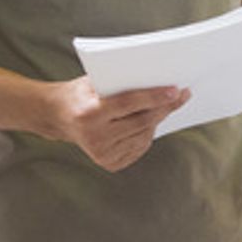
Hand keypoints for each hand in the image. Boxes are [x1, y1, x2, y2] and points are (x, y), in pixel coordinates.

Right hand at [45, 77, 190, 171]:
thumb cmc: (80, 93)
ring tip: (167, 105)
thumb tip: (157, 78)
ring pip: (144, 135)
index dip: (155, 97)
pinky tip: (149, 122)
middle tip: (182, 95)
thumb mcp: (94, 80)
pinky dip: (148, 133)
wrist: (58, 116)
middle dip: (165, 108)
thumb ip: (120, 81)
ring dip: (158, 119)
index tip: (175, 90)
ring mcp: (102, 153)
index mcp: (90, 113)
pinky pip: (139, 147)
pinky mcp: (108, 163)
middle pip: (141, 121)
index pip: (130, 104)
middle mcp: (95, 137)